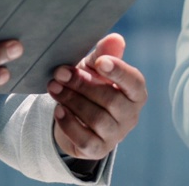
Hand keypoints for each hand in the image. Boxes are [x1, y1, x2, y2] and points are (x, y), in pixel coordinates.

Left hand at [48, 33, 145, 161]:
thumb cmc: (90, 84)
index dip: (119, 72)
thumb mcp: (94, 67)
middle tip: (60, 73)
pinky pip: (85, 139)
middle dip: (82, 84)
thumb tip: (116, 38)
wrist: (74, 115)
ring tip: (53, 87)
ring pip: (97, 119)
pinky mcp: (98, 149)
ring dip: (72, 100)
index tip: (99, 62)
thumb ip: (104, 53)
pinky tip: (58, 110)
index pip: (134, 82)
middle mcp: (130, 115)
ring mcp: (116, 134)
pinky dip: (69, 124)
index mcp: (135, 92)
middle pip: (110, 100)